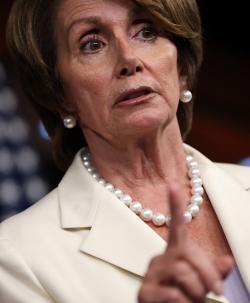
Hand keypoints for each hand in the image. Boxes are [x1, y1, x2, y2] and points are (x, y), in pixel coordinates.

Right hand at [138, 186, 233, 302]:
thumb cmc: (184, 299)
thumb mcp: (202, 284)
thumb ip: (213, 272)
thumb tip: (228, 261)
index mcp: (174, 254)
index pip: (176, 228)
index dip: (175, 207)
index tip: (173, 186)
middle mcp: (160, 259)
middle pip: (187, 253)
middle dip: (207, 274)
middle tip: (215, 292)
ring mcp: (151, 274)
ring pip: (182, 272)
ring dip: (195, 292)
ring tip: (190, 300)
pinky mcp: (144, 292)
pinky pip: (172, 293)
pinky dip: (182, 302)